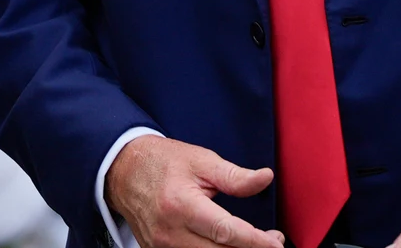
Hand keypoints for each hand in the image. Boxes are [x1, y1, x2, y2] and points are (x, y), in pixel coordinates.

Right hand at [106, 135, 285, 247]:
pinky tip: (228, 245)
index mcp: (181, 206)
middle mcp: (169, 232)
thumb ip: (235, 176)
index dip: (255, 240)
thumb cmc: (163, 163)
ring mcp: (161, 247)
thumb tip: (264, 179)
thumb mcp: (202, 161)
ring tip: (254, 243)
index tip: (275, 243)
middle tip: (272, 240)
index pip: (225, 231)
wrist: (125, 170)